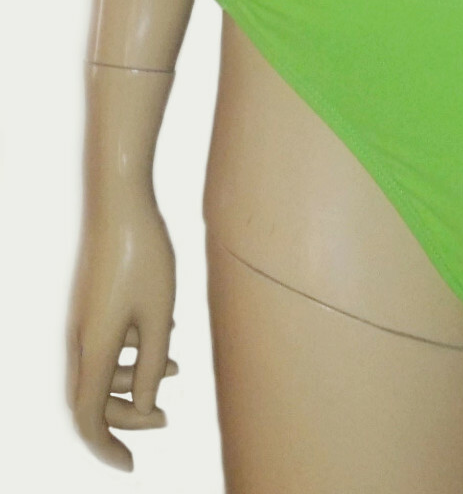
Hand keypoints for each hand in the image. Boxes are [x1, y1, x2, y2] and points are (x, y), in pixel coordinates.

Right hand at [66, 188, 177, 469]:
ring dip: (133, 381)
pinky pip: (104, 344)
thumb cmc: (144, 254)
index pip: (89, 417)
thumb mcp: (158, 314)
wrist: (119, 201)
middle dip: (127, 416)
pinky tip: (164, 337)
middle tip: (166, 418)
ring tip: (177, 369)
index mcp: (93, 348)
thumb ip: (150, 364)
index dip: (107, 447)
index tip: (131, 465)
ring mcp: (83, 320)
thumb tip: (146, 406)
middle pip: (93, 399)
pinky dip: (129, 353)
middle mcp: (80, 339)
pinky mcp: (91, 302)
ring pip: (99, 371)